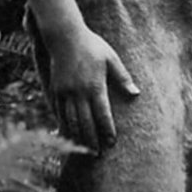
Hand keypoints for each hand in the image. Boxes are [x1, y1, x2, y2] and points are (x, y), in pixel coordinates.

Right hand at [46, 27, 139, 151]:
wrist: (65, 36)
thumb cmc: (92, 46)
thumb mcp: (111, 59)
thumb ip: (123, 78)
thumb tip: (136, 94)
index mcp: (95, 86)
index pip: (103, 115)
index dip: (107, 131)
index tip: (112, 143)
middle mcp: (78, 93)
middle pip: (86, 123)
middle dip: (92, 140)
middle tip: (98, 154)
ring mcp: (65, 92)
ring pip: (70, 120)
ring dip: (77, 136)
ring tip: (83, 149)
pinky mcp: (55, 90)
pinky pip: (59, 112)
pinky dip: (63, 124)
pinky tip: (67, 133)